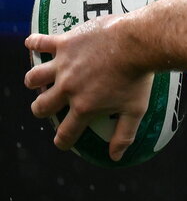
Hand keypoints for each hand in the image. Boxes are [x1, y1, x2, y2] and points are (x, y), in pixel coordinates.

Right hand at [24, 17, 152, 161]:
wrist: (137, 44)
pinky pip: (41, 43)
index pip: (67, 132)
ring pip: (34, 78)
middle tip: (46, 108)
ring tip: (39, 81)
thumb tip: (115, 157)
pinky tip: (33, 44)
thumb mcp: (135, 110)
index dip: (63, 141)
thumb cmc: (138, 78)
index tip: (62, 142)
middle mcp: (68, 88)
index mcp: (84, 107)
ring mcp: (64, 65)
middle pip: (42, 106)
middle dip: (41, 111)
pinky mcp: (65, 43)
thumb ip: (124, 135)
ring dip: (34, 81)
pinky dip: (34, 44)